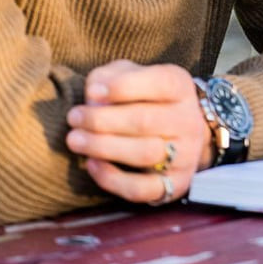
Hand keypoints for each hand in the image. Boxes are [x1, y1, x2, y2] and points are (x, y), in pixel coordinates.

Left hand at [66, 60, 212, 205]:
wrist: (178, 131)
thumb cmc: (143, 98)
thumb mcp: (130, 75)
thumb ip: (109, 77)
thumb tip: (93, 96)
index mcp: (181, 87)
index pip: (160, 83)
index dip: (123, 87)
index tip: (91, 92)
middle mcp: (189, 120)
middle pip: (146, 121)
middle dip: (102, 120)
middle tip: (73, 118)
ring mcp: (186, 155)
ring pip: (144, 154)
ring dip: (103, 147)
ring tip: (75, 140)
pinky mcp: (175, 184)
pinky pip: (142, 189)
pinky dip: (112, 179)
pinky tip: (91, 164)